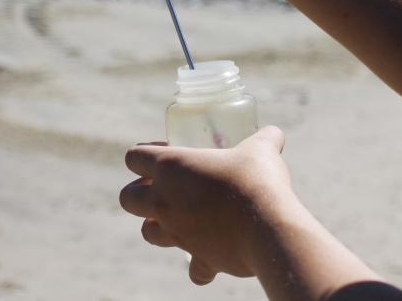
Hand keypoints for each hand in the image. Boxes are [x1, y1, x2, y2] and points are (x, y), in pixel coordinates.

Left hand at [119, 126, 297, 284]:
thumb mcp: (261, 148)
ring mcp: (177, 232)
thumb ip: (264, 138)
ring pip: (147, 233)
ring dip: (159, 226)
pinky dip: (200, 264)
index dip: (145, 153)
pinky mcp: (198, 258)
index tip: (169, 151)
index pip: (134, 157)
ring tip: (181, 218)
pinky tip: (213, 255)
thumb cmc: (257, 179)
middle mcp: (164, 201)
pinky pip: (192, 268)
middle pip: (128, 198)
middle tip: (166, 187)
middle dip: (140, 192)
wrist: (269, 227)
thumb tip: (274, 133)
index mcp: (170, 167)